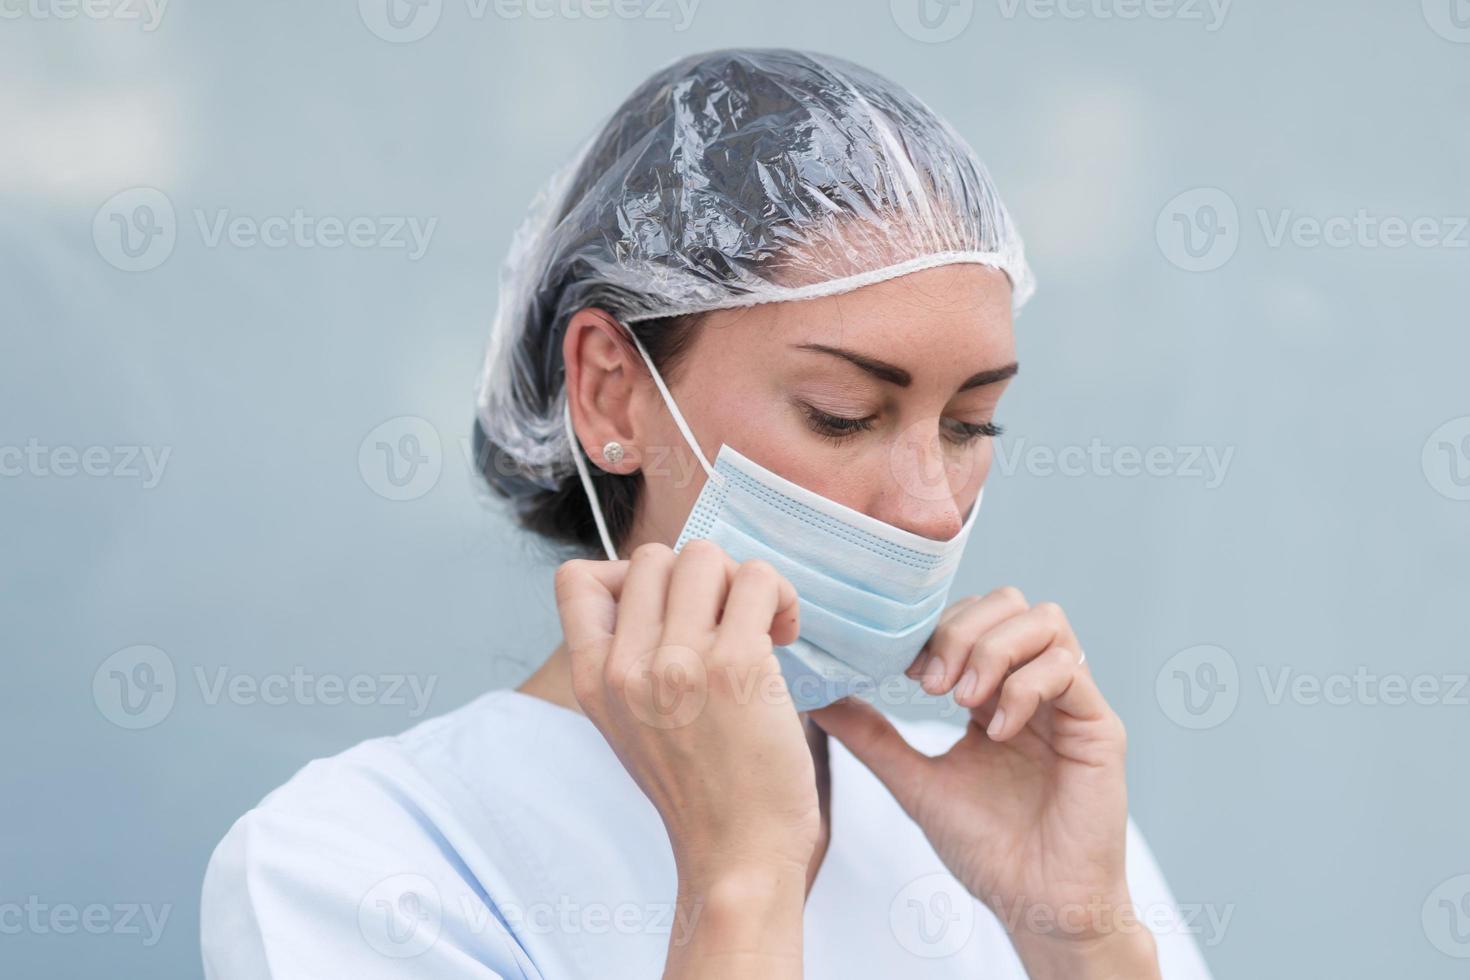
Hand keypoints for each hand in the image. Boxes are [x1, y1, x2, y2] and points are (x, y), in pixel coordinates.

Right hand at [553, 540, 815, 977]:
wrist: (738, 855)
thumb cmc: (700, 788)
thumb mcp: (630, 723)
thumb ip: (629, 657)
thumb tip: (661, 584)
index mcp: (593, 679)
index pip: (577, 579)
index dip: (629, 575)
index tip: (670, 610)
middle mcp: (626, 667)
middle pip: (655, 557)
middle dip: (700, 579)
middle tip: (728, 624)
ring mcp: (679, 664)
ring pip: (704, 556)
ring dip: (742, 582)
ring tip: (762, 625)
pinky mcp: (736, 666)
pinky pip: (756, 579)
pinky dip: (778, 595)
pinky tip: (786, 633)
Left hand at [812, 587, 1158, 979]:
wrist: (1035, 904)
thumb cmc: (987, 849)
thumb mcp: (914, 781)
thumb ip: (872, 735)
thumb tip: (817, 697)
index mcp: (995, 692)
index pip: (972, 616)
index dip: (937, 628)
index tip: (904, 668)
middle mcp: (1036, 686)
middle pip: (1009, 602)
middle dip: (962, 631)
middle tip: (934, 685)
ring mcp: (1070, 702)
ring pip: (1044, 621)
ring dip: (993, 650)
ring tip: (964, 702)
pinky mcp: (1099, 725)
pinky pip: (1068, 667)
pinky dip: (1025, 687)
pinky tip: (997, 731)